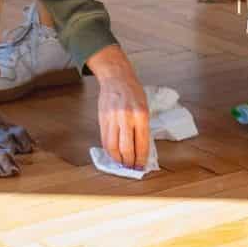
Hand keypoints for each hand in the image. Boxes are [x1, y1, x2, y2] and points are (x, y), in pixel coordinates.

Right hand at [88, 45, 149, 168]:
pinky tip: (113, 154)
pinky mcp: (102, 119)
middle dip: (130, 162)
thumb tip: (141, 149)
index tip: (142, 166)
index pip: (142, 143)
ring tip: (122, 163)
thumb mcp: (145, 108)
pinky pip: (105, 140)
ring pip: (113, 147)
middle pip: (126, 148)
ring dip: (118, 159)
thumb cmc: (133, 92)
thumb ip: (142, 127)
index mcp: (141, 115)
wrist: (116, 78)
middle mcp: (126, 117)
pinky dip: (109, 151)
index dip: (141, 158)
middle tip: (132, 168)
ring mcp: (112, 119)